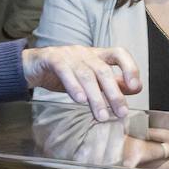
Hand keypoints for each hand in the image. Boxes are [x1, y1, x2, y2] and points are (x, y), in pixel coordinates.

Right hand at [21, 45, 140, 121]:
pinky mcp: (51, 59)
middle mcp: (85, 53)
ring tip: (101, 115)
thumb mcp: (91, 79)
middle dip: (114, 93)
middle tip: (121, 113)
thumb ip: (112, 83)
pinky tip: (79, 100)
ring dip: (95, 96)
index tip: (135, 87)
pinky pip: (64, 72)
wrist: (32, 66)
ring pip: (85, 74)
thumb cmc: (65, 73)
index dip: (129, 68)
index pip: (119, 54)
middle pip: (103, 70)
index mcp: (97, 55)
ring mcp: (68, 55)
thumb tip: (136, 88)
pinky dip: (73, 86)